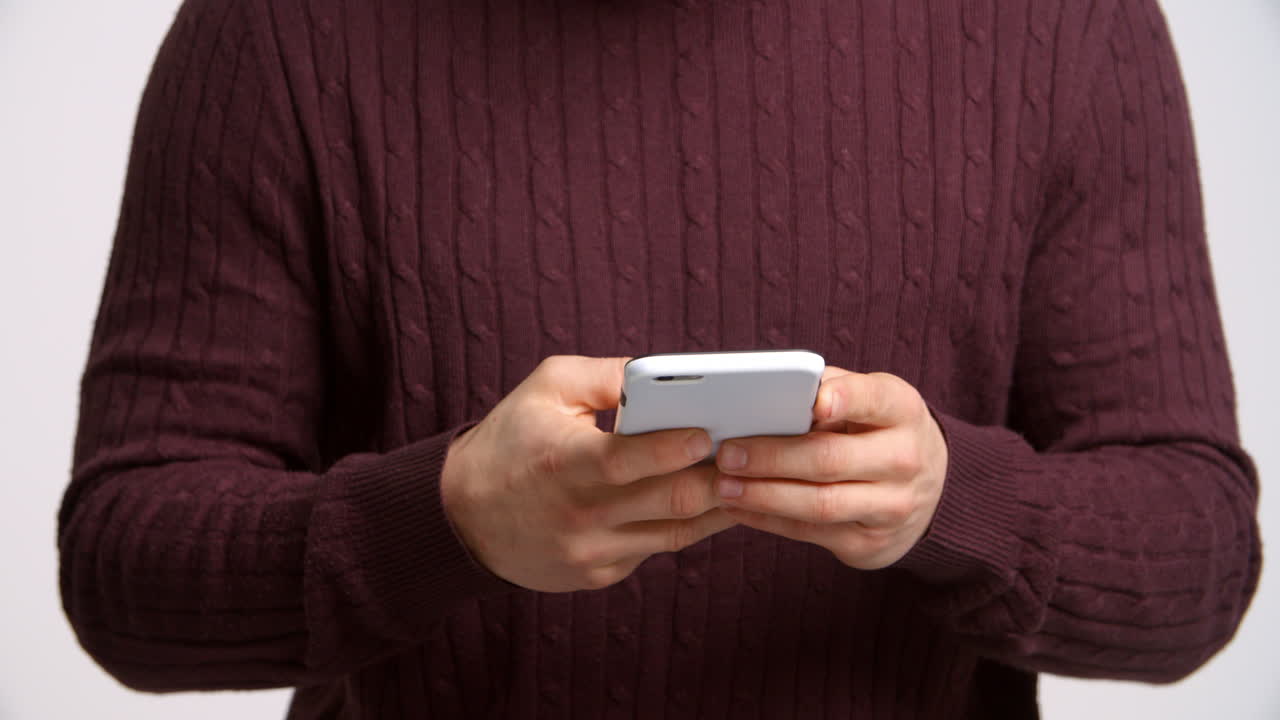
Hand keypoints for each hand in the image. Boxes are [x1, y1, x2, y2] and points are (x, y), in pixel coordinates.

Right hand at [441, 355, 736, 592]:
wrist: (463, 517)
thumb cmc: (512, 440)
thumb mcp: (546, 387)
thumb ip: (607, 375)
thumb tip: (664, 376)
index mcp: (561, 462)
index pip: (626, 460)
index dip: (672, 448)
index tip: (708, 432)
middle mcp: (578, 515)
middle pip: (666, 502)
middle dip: (717, 478)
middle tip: (752, 454)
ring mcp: (591, 552)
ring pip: (674, 533)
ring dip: (717, 506)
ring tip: (748, 477)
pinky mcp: (599, 574)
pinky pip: (656, 549)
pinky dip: (686, 525)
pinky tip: (711, 501)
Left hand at [713, 367, 947, 568]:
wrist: (931, 490)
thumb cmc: (878, 432)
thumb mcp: (868, 402)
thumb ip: (827, 390)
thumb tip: (768, 394)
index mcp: (902, 411)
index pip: (874, 400)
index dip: (846, 399)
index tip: (814, 400)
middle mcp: (905, 459)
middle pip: (831, 459)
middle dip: (773, 457)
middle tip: (729, 453)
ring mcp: (892, 507)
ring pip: (820, 503)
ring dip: (764, 496)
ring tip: (725, 485)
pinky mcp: (870, 544)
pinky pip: (811, 532)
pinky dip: (769, 520)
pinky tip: (739, 507)